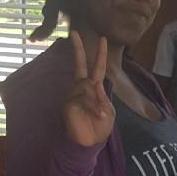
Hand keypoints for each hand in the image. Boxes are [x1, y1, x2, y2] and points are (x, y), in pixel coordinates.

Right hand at [63, 32, 114, 147]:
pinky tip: (91, 114)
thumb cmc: (99, 128)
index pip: (98, 67)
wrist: (87, 143)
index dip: (100, 53)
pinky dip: (89, 105)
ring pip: (85, 86)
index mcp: (96, 88)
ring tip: (97, 115)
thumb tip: (95, 85)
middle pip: (81, 64)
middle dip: (78, 49)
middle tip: (74, 32)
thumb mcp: (108, 113)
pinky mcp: (68, 103)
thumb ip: (103, 98)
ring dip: (94, 99)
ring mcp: (74, 94)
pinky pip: (80, 98)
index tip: (102, 38)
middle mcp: (83, 88)